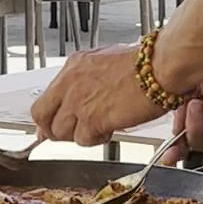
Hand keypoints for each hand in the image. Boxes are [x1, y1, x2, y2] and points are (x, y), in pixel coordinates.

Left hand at [31, 46, 155, 144]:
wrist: (159, 68)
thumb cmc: (143, 65)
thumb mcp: (103, 63)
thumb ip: (83, 83)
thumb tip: (71, 102)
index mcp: (72, 67)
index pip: (43, 100)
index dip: (47, 118)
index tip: (50, 126)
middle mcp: (70, 84)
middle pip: (43, 119)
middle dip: (56, 130)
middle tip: (74, 131)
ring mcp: (78, 102)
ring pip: (62, 133)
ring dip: (80, 135)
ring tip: (100, 126)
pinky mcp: (92, 119)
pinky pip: (83, 140)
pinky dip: (96, 139)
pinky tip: (110, 128)